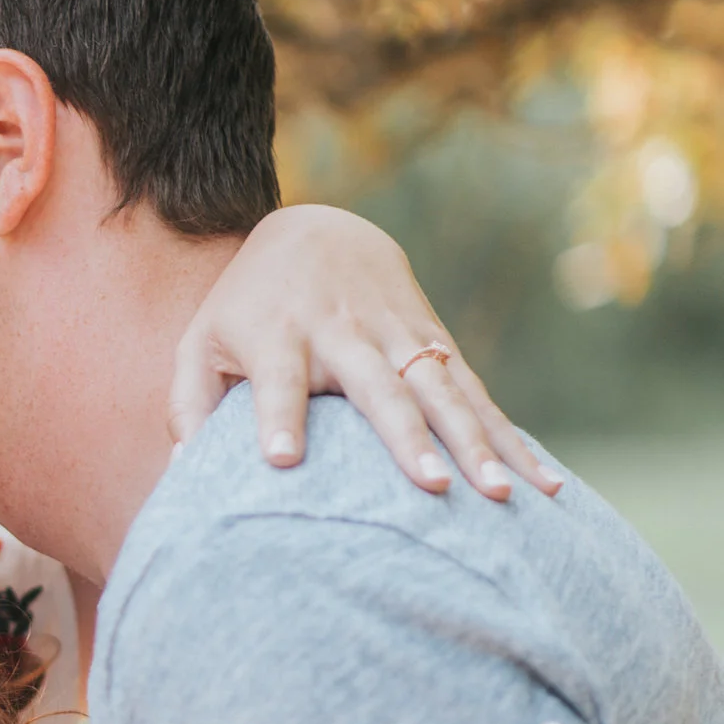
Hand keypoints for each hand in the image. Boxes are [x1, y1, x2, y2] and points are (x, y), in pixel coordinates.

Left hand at [169, 206, 563, 501]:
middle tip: (429, 488)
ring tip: (499, 493)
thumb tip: (182, 469)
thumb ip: (188, 403)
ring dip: (473, 441)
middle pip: (376, 388)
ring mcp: (397, 335)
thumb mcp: (200, 342)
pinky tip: (541, 482)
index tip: (280, 460)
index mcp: (277, 336)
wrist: (315, 230)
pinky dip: (509, 437)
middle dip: (403, 437)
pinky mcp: (435, 343)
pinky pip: (477, 395)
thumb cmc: (244, 306)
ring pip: (440, 391)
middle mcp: (341, 333)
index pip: (275, 379)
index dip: (277, 415)